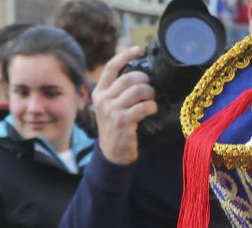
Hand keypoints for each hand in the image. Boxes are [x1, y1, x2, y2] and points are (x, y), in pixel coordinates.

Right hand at [93, 48, 157, 165]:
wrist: (112, 154)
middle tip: (150, 88)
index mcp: (99, 92)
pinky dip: (151, 107)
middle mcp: (103, 99)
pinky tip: (152, 110)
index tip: (138, 49)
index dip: (125, 55)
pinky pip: (142, 107)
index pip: (111, 67)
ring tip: (152, 99)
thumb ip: (117, 91)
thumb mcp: (109, 107)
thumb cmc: (115, 128)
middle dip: (145, 80)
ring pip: (137, 90)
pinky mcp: (122, 121)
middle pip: (129, 77)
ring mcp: (112, 110)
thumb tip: (137, 73)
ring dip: (150, 93)